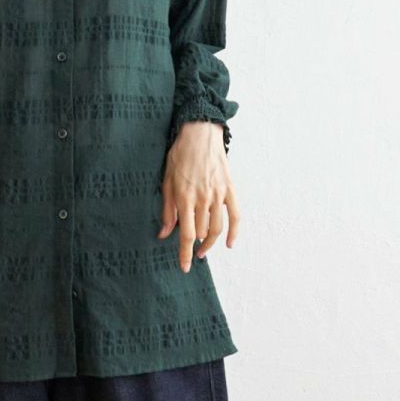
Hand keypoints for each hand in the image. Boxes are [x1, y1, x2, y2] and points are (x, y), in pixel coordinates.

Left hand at [158, 122, 239, 272]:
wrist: (200, 133)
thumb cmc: (180, 155)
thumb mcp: (166, 181)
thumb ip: (167, 209)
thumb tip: (164, 234)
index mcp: (184, 198)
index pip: (186, 234)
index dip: (185, 254)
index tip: (184, 267)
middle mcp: (203, 199)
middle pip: (202, 233)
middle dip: (196, 247)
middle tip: (191, 252)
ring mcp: (218, 194)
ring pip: (218, 228)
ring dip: (211, 243)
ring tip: (204, 250)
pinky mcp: (229, 189)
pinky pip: (236, 215)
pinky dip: (235, 232)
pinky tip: (230, 244)